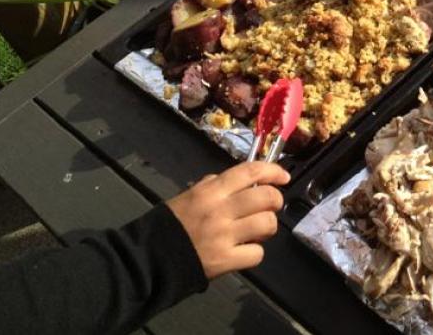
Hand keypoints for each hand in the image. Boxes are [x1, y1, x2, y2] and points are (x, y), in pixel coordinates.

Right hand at [166, 162, 290, 278]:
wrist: (149, 259)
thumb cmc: (169, 224)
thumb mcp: (189, 195)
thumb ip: (213, 185)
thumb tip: (238, 180)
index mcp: (211, 191)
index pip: (250, 172)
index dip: (273, 171)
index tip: (283, 176)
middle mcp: (221, 210)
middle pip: (266, 197)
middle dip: (275, 201)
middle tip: (270, 207)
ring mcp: (225, 236)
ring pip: (267, 224)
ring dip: (267, 227)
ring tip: (256, 231)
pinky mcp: (226, 260)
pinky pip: (257, 253)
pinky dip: (254, 253)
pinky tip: (243, 251)